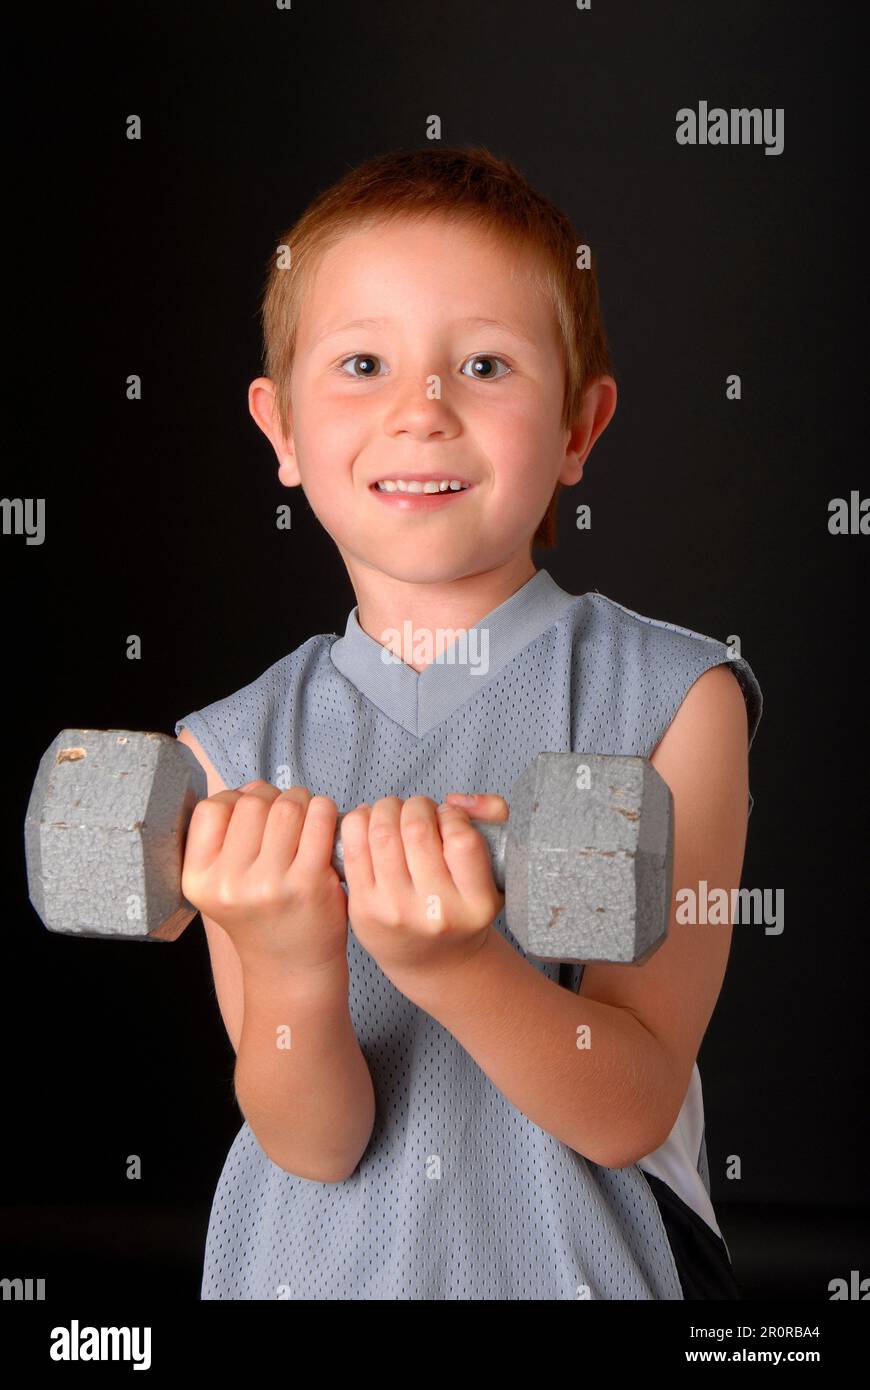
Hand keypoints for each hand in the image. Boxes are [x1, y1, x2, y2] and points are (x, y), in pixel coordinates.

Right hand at [181, 781, 347, 973]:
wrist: (290, 968)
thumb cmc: (260, 915)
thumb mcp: (222, 885)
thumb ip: (224, 838)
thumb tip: (250, 788)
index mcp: (199, 880)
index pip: (211, 808)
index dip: (235, 799)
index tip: (253, 812)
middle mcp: (229, 884)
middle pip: (251, 803)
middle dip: (273, 797)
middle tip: (286, 812)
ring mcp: (269, 885)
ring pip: (286, 806)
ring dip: (300, 800)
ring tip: (305, 816)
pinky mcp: (308, 884)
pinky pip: (318, 819)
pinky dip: (323, 811)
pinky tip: (323, 824)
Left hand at [339, 792, 507, 986]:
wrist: (431, 959)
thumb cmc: (463, 904)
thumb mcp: (496, 870)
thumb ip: (493, 817)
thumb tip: (456, 801)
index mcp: (476, 903)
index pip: (462, 839)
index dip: (453, 816)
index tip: (449, 819)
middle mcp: (437, 912)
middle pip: (417, 830)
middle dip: (416, 805)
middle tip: (418, 810)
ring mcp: (397, 912)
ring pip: (382, 833)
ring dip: (387, 809)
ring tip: (395, 813)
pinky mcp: (364, 909)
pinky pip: (354, 848)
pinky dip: (359, 821)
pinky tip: (369, 822)